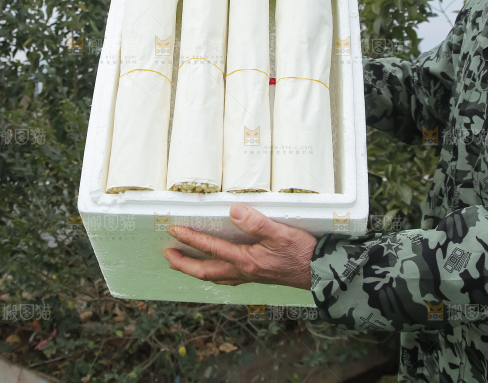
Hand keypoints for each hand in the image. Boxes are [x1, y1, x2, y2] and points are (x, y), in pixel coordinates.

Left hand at [162, 203, 317, 289]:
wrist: (320, 273)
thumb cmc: (302, 252)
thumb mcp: (281, 232)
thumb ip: (256, 222)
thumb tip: (233, 209)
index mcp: (246, 260)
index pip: (211, 248)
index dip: (191, 238)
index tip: (173, 230)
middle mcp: (244, 271)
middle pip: (205, 270)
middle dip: (184, 263)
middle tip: (167, 255)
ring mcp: (250, 276)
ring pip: (215, 276)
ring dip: (195, 270)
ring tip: (181, 263)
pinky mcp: (257, 277)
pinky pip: (227, 278)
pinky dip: (214, 274)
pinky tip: (215, 271)